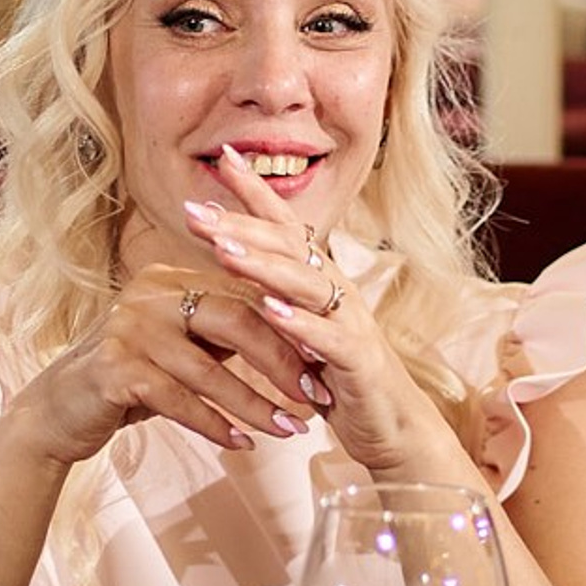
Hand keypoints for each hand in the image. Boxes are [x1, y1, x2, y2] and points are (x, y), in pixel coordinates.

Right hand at [12, 252, 325, 468]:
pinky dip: (214, 423)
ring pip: (208, 369)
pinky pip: (177, 399)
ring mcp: (129, 329)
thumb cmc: (129, 380)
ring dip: (254, 404)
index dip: (289, 328)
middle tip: (315, 397)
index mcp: (170, 279)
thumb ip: (222, 333)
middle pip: (234, 319)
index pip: (243, 294)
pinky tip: (241, 444)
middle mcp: (149, 294)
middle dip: (281, 361)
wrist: (58, 411)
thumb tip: (293, 336)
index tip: (326, 360)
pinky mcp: (113, 369)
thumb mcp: (179, 347)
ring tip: (289, 430)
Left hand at [183, 146, 465, 479]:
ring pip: (305, 284)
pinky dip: (299, 324)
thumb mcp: (298, 329)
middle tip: (193, 211)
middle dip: (240, 225)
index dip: (256, 193)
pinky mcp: (358, 361)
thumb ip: (272, 294)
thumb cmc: (338, 377)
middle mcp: (337, 290)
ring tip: (223, 250)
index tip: (222, 159)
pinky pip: (328, 337)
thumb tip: (230, 258)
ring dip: (263, 266)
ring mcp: (350, 323)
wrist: (392, 426)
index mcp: (319, 280)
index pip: (285, 225)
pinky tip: (270, 311)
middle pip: (288, 246)